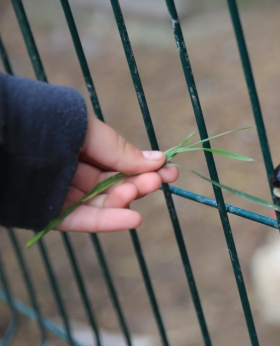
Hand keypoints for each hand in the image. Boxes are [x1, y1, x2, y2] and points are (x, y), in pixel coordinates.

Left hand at [56, 114, 178, 232]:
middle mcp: (71, 171)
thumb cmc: (42, 122)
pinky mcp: (48, 214)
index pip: (119, 164)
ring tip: (135, 191)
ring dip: (124, 200)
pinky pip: (81, 220)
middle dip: (137, 184)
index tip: (170, 172)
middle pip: (113, 185)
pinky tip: (134, 219)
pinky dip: (108, 222)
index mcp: (79, 147)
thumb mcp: (87, 129)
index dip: (146, 169)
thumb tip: (158, 160)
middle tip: (154, 181)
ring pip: (100, 204)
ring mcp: (59, 194)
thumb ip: (119, 149)